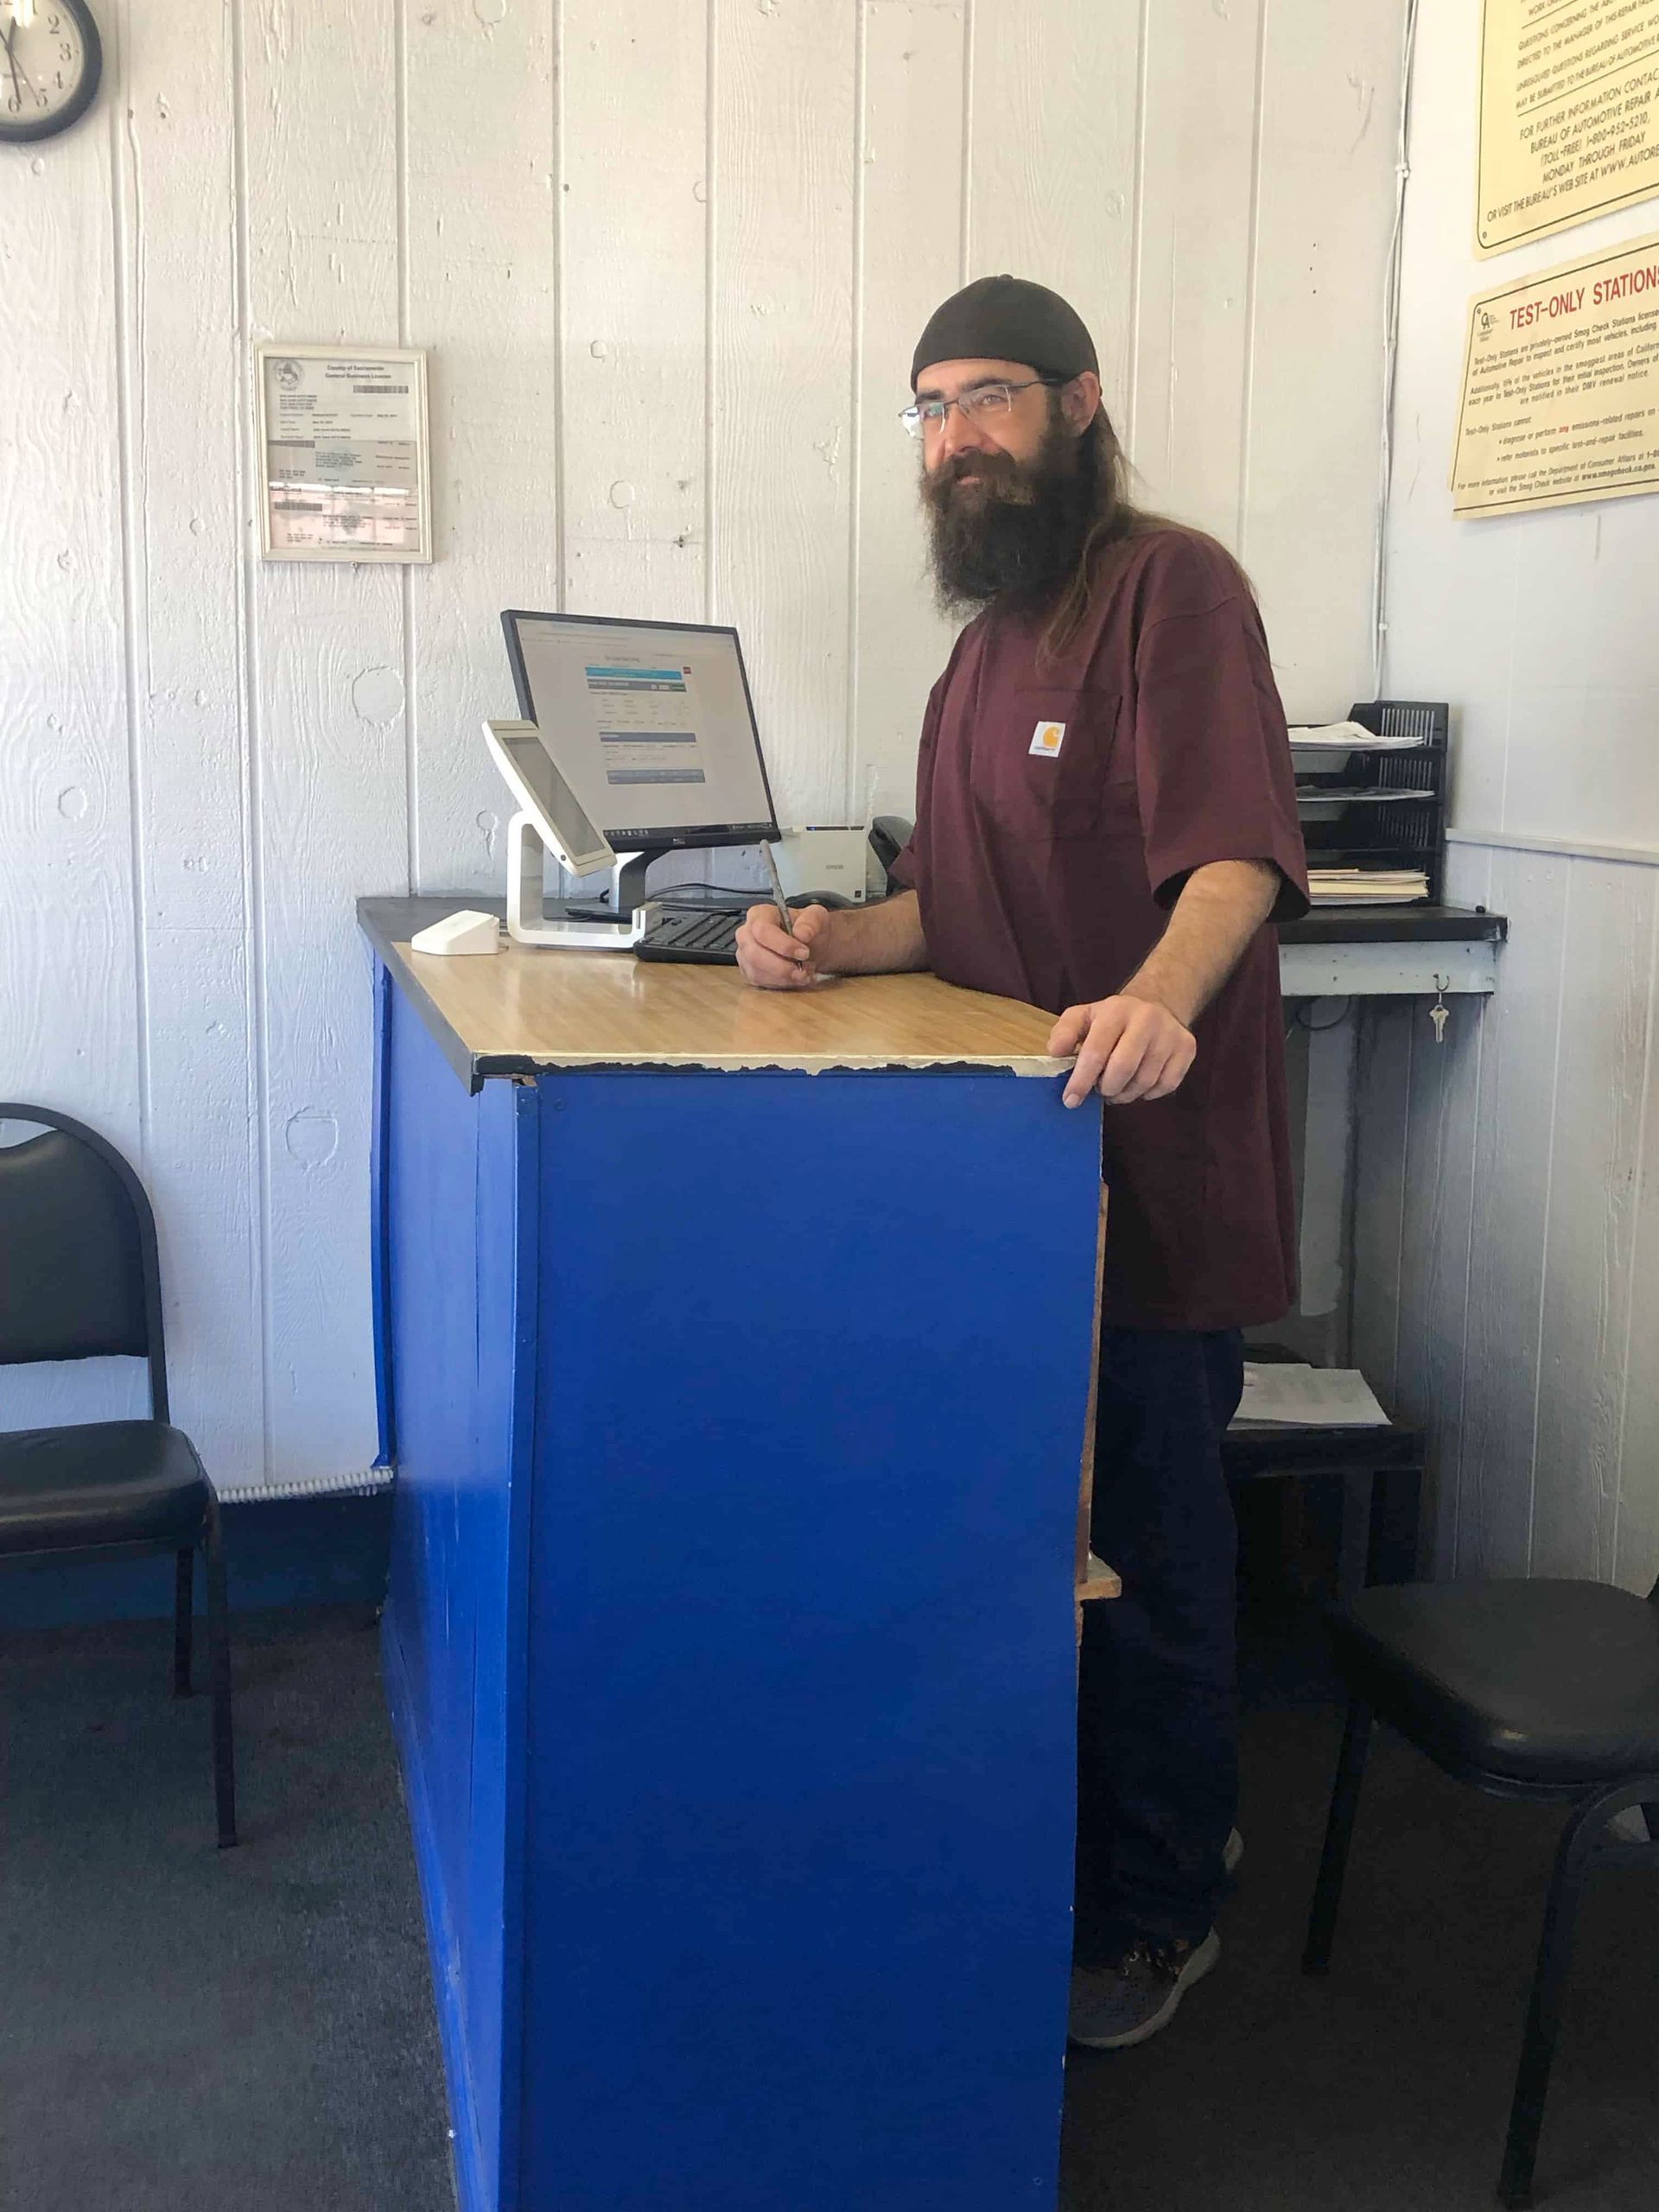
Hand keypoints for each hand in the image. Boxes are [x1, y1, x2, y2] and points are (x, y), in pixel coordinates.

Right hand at [734, 902, 835, 990]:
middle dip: (781, 967)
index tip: (804, 953)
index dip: (783, 945)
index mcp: (759, 914)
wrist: (811, 945)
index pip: (763, 930)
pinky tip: (794, 980)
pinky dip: (780, 984)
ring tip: (803, 975)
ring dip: (783, 978)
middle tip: (803, 971)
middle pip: (754, 954)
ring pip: (756, 972)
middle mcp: (746, 934)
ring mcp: (745, 954)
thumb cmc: (809, 929)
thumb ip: (812, 921)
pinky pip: (759, 983)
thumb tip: (802, 934)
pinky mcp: (749, 972)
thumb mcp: (817, 918)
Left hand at [1048, 993, 1195, 1107]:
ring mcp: (1171, 1034)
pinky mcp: (1187, 1048)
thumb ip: (1065, 1032)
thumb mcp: (1083, 1017)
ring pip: (1145, 1081)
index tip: (1071, 1100)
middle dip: (1106, 1088)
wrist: (1157, 1005)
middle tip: (1100, 1090)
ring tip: (1117, 1087)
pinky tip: (1138, 1083)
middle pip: (1123, 1069)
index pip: (1096, 1051)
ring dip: (1126, 1094)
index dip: (1081, 1080)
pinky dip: (1148, 1093)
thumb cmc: (1112, 1019)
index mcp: (1116, 1010)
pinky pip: (1165, 1086)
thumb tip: (1055, 1053)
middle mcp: (1147, 1019)